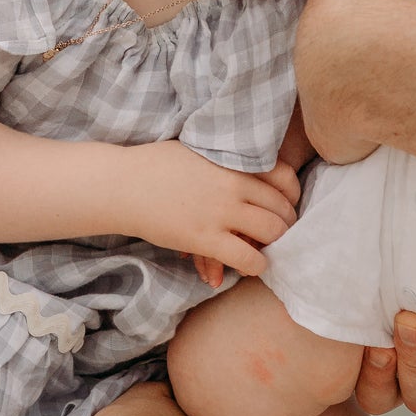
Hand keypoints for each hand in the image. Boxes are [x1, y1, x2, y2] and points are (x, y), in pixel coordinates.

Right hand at [114, 142, 297, 280]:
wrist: (123, 184)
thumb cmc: (156, 164)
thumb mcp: (199, 149)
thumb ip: (227, 159)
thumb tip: (248, 165)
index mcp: (233, 161)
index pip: (284, 176)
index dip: (291, 195)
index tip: (287, 203)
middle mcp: (233, 186)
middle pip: (281, 209)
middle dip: (286, 224)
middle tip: (280, 232)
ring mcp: (220, 213)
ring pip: (271, 233)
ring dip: (276, 244)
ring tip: (269, 249)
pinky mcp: (205, 239)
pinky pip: (247, 257)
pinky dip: (257, 265)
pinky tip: (254, 266)